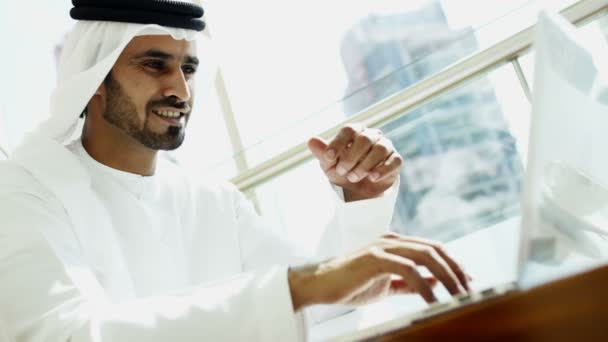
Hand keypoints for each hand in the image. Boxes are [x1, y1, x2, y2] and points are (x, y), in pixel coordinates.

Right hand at [288, 233, 470, 310]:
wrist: (319, 285)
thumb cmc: (351, 284)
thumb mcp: (387, 284)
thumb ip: (410, 282)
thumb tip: (434, 284)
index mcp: (395, 243)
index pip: (433, 248)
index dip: (453, 263)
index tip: (468, 280)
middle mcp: (392, 240)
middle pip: (434, 249)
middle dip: (455, 270)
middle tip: (469, 290)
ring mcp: (383, 246)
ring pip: (425, 256)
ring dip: (446, 277)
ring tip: (457, 296)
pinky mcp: (374, 257)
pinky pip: (408, 270)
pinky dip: (424, 287)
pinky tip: (433, 301)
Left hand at [308, 124, 401, 201]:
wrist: (359, 192)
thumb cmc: (343, 172)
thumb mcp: (329, 165)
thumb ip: (322, 153)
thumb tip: (310, 140)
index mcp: (355, 132)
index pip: (349, 130)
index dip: (338, 143)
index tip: (328, 158)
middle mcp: (372, 136)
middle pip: (365, 139)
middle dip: (351, 157)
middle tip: (342, 171)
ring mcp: (386, 146)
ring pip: (380, 149)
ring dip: (365, 165)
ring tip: (354, 177)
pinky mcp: (395, 160)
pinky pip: (394, 161)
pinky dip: (383, 169)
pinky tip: (372, 178)